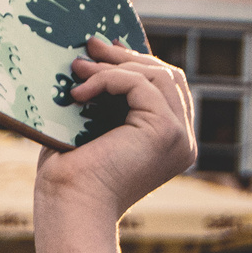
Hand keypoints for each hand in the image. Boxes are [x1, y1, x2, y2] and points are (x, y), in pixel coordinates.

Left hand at [35, 38, 197, 223]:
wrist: (69, 207)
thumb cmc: (69, 174)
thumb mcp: (90, 126)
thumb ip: (105, 98)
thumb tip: (96, 56)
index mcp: (169, 142)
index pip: (165, 87)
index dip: (138, 62)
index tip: (104, 48)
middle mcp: (182, 140)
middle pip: (167, 76)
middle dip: (126, 57)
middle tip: (89, 45)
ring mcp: (179, 136)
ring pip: (157, 75)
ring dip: (113, 66)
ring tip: (76, 68)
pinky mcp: (165, 132)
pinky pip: (141, 85)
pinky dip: (108, 79)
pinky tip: (79, 93)